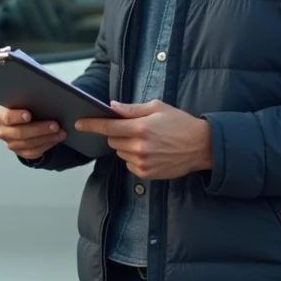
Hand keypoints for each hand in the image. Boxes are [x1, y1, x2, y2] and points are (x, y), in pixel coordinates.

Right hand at [0, 107, 65, 159]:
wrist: (21, 120)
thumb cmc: (24, 107)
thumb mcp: (23, 102)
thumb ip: (28, 101)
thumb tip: (46, 99)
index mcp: (1, 116)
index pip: (7, 117)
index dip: (17, 117)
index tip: (29, 115)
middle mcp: (3, 132)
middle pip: (21, 133)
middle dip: (40, 129)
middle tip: (55, 125)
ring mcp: (11, 144)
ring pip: (29, 144)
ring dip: (47, 138)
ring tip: (61, 133)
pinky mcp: (20, 152)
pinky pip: (34, 152)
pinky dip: (47, 145)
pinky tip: (56, 139)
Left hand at [75, 100, 211, 179]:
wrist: (201, 146)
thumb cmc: (180, 123)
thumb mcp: (157, 108)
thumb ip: (132, 109)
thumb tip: (112, 107)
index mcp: (141, 127)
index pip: (108, 127)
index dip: (91, 125)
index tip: (79, 123)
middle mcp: (139, 147)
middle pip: (112, 141)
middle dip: (117, 134)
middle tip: (134, 129)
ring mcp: (142, 162)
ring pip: (120, 153)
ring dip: (125, 146)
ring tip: (146, 141)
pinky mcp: (146, 174)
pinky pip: (129, 165)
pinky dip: (133, 158)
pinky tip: (150, 152)